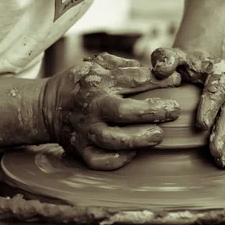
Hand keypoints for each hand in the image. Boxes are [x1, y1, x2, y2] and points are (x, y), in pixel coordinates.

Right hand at [42, 53, 180, 169]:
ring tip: (158, 135)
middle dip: (153, 111)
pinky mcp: (80, 149)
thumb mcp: (98, 63)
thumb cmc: (82, 83)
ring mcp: (86, 130)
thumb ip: (124, 64)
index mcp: (99, 81)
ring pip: (113, 140)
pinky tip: (134, 153)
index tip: (177, 82)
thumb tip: (155, 69)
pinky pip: (99, 160)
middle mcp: (92, 106)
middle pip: (124, 111)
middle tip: (174, 110)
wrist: (47, 106)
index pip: (134, 79)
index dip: (159, 80)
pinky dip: (117, 160)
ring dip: (139, 138)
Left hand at [151, 48, 224, 167]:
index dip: (211, 106)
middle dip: (223, 132)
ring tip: (220, 161)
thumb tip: (161, 70)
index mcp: (221, 70)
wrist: (203, 66)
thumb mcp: (174, 57)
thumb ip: (166, 59)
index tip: (201, 125)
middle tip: (214, 151)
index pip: (217, 87)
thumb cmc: (185, 64)